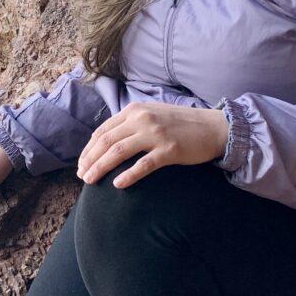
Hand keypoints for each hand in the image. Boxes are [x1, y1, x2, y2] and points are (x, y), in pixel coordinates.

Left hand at [76, 102, 228, 187]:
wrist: (213, 127)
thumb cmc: (180, 124)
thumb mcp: (151, 115)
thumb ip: (130, 123)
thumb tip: (106, 141)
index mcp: (134, 110)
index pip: (102, 131)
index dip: (88, 149)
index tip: (81, 164)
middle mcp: (142, 119)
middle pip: (106, 141)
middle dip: (89, 160)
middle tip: (82, 176)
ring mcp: (155, 134)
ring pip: (118, 151)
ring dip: (101, 167)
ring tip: (91, 180)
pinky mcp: (169, 149)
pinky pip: (143, 164)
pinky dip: (128, 175)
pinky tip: (117, 184)